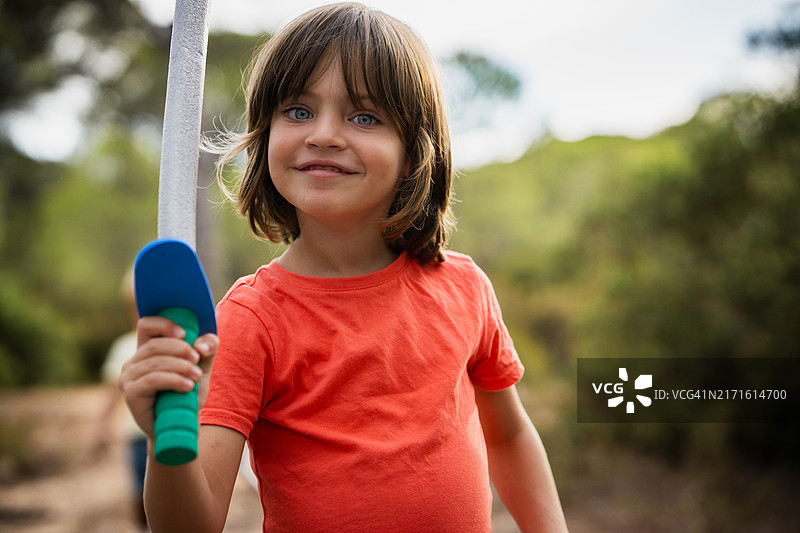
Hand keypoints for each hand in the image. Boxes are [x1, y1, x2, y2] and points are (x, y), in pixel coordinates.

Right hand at [119, 316, 217, 438]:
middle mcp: (134, 361)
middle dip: (180, 349)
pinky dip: (173, 380)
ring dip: (181, 366)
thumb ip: (207, 349)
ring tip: (196, 376)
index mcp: (147, 350)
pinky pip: (152, 379)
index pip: (146, 324)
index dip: (164, 324)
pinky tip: (187, 386)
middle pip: (155, 344)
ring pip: (155, 362)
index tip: (185, 334)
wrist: (180, 425)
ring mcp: (129, 377)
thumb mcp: (202, 367)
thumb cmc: (188, 395)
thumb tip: (201, 345)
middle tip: (197, 359)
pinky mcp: (131, 393)